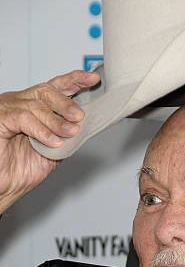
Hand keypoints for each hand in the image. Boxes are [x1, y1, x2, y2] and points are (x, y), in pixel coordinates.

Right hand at [0, 70, 99, 213]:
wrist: (4, 187)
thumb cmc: (22, 170)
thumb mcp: (54, 151)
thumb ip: (67, 135)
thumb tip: (85, 125)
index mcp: (33, 108)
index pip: (54, 87)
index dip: (73, 80)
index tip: (92, 79)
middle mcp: (19, 104)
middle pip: (46, 91)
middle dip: (66, 102)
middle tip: (79, 117)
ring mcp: (7, 109)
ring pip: (36, 105)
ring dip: (57, 121)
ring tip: (69, 132)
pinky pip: (23, 118)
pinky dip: (42, 130)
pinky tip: (53, 142)